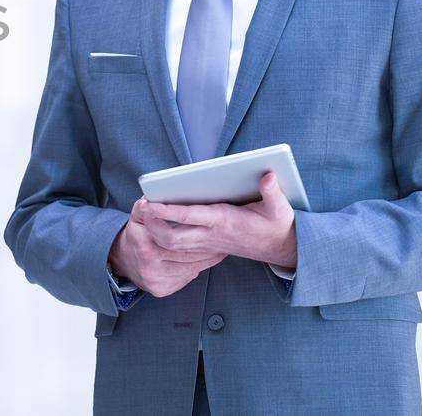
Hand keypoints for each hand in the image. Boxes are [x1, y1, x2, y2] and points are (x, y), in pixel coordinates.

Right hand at [110, 200, 226, 296]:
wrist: (125, 259)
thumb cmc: (138, 234)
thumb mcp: (138, 218)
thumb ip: (143, 207)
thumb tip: (148, 202)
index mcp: (144, 246)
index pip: (177, 240)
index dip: (196, 234)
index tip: (210, 228)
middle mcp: (148, 266)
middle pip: (187, 256)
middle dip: (206, 249)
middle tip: (221, 240)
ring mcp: (154, 280)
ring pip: (190, 269)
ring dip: (206, 260)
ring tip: (218, 250)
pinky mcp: (160, 290)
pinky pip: (185, 278)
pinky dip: (197, 269)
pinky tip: (205, 261)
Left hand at [138, 170, 297, 268]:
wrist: (280, 248)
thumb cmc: (277, 224)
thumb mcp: (279, 207)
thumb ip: (272, 191)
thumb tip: (267, 174)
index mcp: (224, 221)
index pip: (189, 217)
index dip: (166, 211)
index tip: (149, 203)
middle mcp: (211, 235)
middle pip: (172, 238)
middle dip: (153, 225)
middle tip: (140, 209)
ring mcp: (207, 244)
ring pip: (172, 246)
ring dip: (155, 232)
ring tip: (144, 213)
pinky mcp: (206, 248)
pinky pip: (179, 248)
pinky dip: (164, 239)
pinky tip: (155, 225)